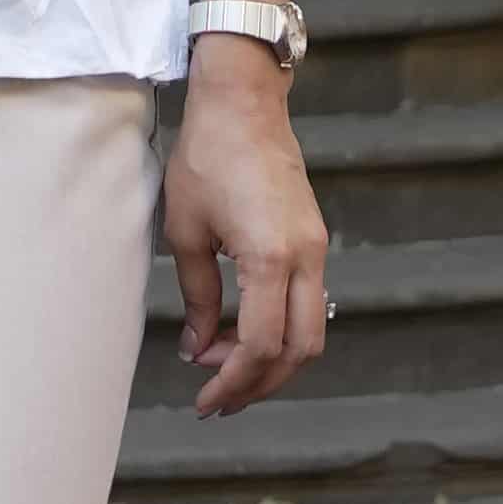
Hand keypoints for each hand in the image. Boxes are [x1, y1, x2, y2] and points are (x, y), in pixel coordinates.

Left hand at [167, 40, 328, 414]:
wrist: (243, 103)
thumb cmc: (207, 157)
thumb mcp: (186, 231)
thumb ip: (197, 297)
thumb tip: (197, 348)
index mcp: (270, 257)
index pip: (262, 346)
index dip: (234, 382)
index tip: (205, 400)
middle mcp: (306, 257)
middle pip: (300, 351)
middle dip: (259, 383)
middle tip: (217, 398)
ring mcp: (317, 247)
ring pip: (311, 331)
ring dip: (273, 361)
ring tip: (225, 368)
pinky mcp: (315, 238)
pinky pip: (308, 303)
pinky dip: (281, 329)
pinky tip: (243, 332)